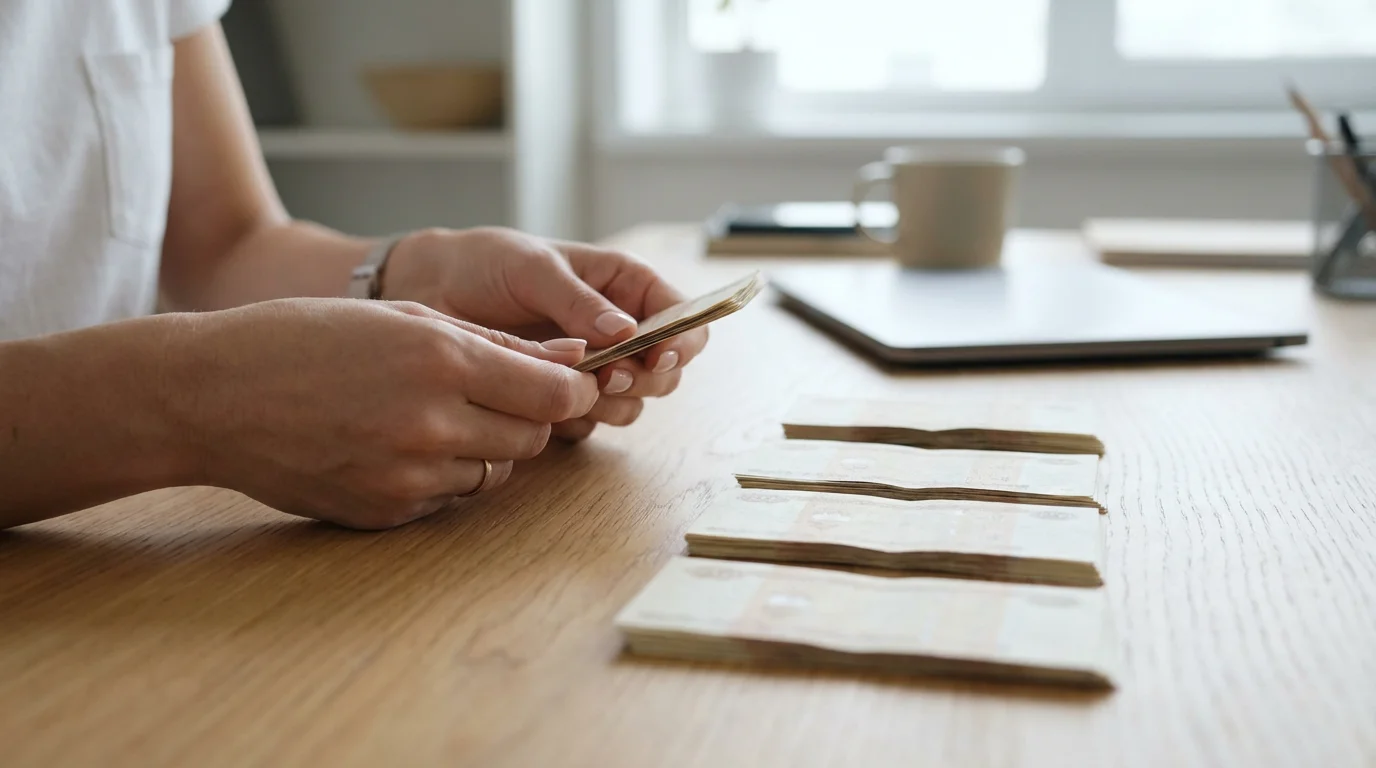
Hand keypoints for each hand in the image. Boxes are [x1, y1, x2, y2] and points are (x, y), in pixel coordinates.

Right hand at [165, 298, 597, 528]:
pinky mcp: (386, 512)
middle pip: (534, 439)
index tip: (567, 383)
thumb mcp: (404, 315)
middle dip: (526, 417)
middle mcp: (433, 424)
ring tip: (429, 416)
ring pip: (494, 473)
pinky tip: (394, 445)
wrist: (212, 397)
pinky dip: (440, 475)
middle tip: (489, 394)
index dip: (572, 389)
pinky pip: (448, 499)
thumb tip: (574, 358)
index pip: (555, 395)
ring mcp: (409, 476)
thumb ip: (496, 341)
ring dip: (483, 448)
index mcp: (442, 361)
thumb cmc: (305, 339)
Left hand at [381, 227, 709, 440]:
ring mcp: (594, 368)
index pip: (683, 317)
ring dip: (612, 403)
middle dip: (644, 378)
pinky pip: (590, 422)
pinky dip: (576, 419)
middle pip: (666, 371)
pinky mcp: (563, 399)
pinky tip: (543, 401)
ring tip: (572, 386)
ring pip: (633, 403)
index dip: (682, 340)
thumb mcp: (532, 269)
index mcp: (624, 286)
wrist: (431, 292)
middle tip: (605, 376)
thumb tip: (625, 332)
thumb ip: (579, 301)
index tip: (658, 355)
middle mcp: (618, 330)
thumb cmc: (484, 264)